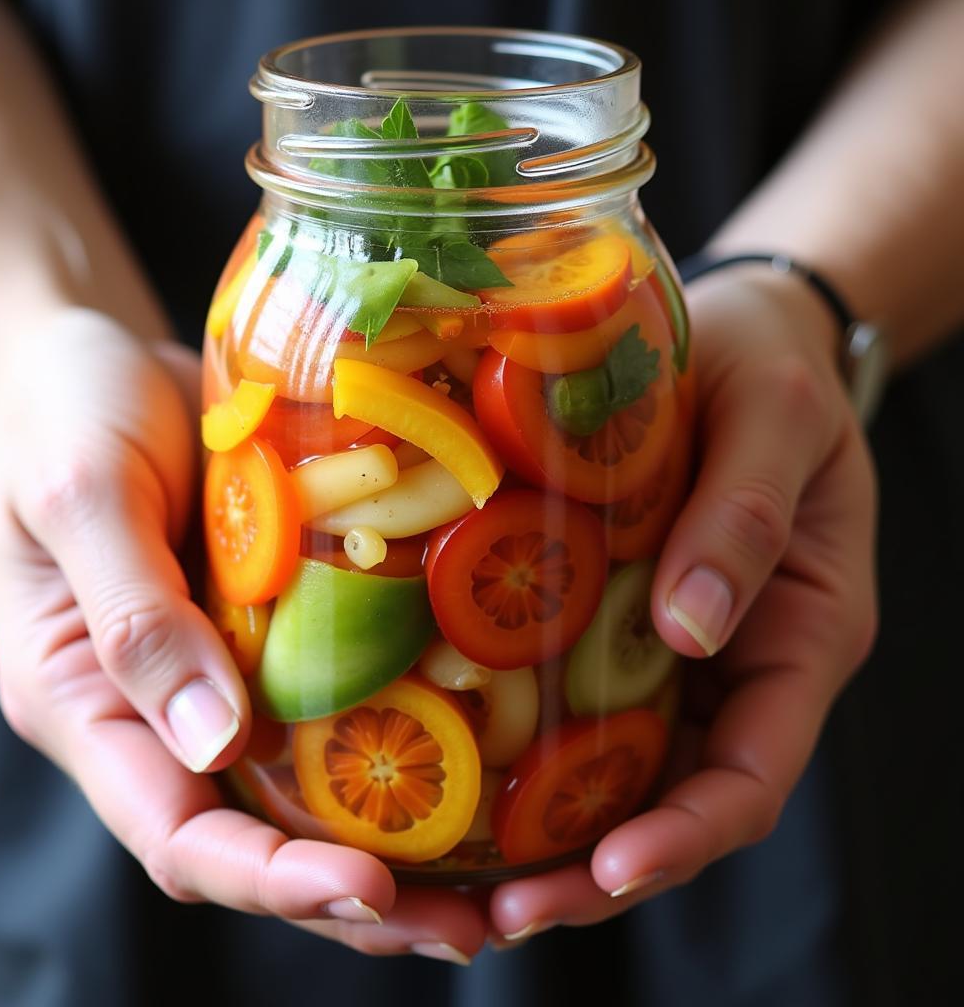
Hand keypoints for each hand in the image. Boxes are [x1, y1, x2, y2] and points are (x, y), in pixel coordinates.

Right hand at [0, 308, 485, 960]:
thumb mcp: (83, 498)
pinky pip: (327, 701)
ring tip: (490, 883)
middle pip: (251, 838)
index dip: (268, 879)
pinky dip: (389, 742)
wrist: (89, 356)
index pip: (176, 832)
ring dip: (388, 842)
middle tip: (464, 930)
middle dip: (351, 897)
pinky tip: (471, 752)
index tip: (370, 890)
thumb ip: (135, 617)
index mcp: (86, 701)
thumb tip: (216, 742)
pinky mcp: (265, 625)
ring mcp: (216, 670)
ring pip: (298, 787)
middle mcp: (156, 708)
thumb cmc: (65, 414)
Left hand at [486, 266, 877, 941]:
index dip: (688, 835)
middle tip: (503, 915)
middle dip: (595, 868)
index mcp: (798, 635)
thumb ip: (747, 517)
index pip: (753, 772)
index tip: (612, 869)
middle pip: (670, 798)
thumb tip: (694, 631)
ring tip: (459, 884)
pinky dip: (519, 747)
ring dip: (545, 833)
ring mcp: (662, 645)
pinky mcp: (605, 612)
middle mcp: (728, 660)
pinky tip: (448, 766)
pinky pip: (567, 696)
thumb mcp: (778, 420)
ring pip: (612, 767)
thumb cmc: (772, 368)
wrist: (733, 331)